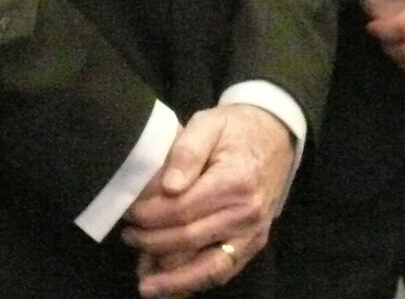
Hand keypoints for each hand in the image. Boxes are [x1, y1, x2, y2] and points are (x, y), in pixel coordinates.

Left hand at [122, 104, 292, 295]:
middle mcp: (247, 213)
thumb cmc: (236, 129)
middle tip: (128, 236)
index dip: (151, 216)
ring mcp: (253, 233)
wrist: (276, 137)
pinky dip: (196, 282)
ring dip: (174, 279)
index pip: (182, 209)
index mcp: (235, 181)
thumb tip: (168, 186)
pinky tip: (172, 286)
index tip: (129, 213)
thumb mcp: (209, 123)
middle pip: (190, 240)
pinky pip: (224, 271)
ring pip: (209, 267)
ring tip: (145, 283)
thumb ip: (187, 151)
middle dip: (152, 243)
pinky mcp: (254, 245)